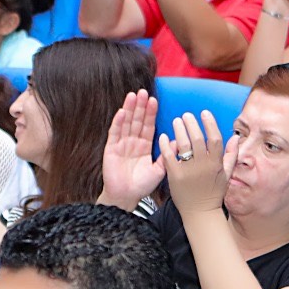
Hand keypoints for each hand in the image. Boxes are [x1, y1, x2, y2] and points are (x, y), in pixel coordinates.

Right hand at [101, 89, 164, 208]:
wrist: (126, 197)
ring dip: (129, 109)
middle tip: (143, 92)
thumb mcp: (159, 169)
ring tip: (132, 95)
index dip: (150, 113)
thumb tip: (178, 141)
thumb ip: (168, 155)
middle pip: (136, 121)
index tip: (154, 100)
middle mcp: (133, 143)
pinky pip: (114, 133)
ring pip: (126, 123)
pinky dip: (117, 122)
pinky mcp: (111, 149)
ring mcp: (121, 145)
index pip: (148, 125)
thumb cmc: (142, 186)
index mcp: (144, 146)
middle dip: (140, 106)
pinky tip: (121, 112)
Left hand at [161, 110, 237, 215]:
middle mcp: (202, 166)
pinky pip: (169, 157)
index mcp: (216, 164)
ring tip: (176, 121)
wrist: (200, 213)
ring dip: (179, 130)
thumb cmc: (213, 193)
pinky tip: (164, 137)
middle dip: (191, 124)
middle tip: (186, 115)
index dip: (210, 124)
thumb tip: (236, 137)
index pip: (214, 139)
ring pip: (183, 145)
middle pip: (197, 139)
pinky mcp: (175, 177)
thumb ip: (231, 155)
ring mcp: (188, 171)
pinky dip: (166, 146)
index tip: (204, 113)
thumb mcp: (226, 175)